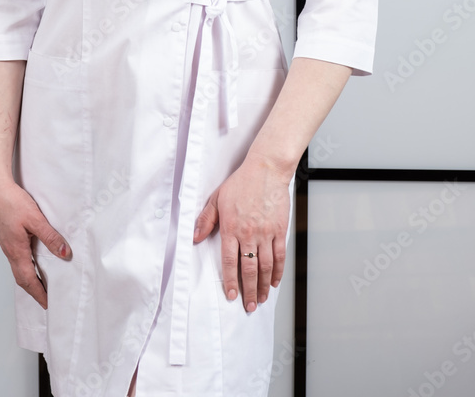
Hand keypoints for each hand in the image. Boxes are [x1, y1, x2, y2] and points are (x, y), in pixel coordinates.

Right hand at [0, 180, 71, 308]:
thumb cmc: (11, 202)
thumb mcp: (36, 220)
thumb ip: (51, 238)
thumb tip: (65, 254)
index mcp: (16, 251)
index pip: (28, 280)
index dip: (38, 293)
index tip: (47, 303)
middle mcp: (9, 250)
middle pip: (21, 277)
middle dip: (33, 290)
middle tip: (45, 298)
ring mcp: (6, 243)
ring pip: (17, 267)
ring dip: (28, 277)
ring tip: (41, 282)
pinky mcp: (6, 235)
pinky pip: (16, 256)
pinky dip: (24, 264)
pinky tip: (31, 258)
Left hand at [193, 156, 290, 311]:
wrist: (266, 170)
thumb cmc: (241, 183)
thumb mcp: (217, 198)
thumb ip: (205, 219)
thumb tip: (194, 237)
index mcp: (231, 227)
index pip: (230, 261)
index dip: (231, 281)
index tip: (231, 295)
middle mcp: (249, 233)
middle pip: (249, 269)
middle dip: (249, 291)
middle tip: (249, 306)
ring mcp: (266, 233)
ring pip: (265, 266)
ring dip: (264, 285)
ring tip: (262, 299)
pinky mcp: (280, 230)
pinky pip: (279, 256)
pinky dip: (277, 271)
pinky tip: (275, 281)